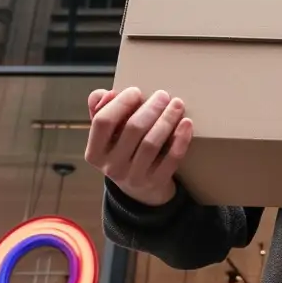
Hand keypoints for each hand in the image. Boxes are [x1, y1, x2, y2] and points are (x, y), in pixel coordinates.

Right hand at [86, 87, 191, 206]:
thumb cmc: (124, 153)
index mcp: (95, 152)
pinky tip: (187, 124)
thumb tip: (104, 94)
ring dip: (166, 120)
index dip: (120, 103)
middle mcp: (111, 167)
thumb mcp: (108, 136)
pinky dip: (180, 139)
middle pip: (132, 130)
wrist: (141, 192)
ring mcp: (134, 177)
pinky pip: (171, 158)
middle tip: (163, 95)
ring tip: (177, 105)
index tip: (136, 91)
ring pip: (152, 143)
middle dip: (150, 108)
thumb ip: (101, 111)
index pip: (103, 122)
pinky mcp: (156, 182)